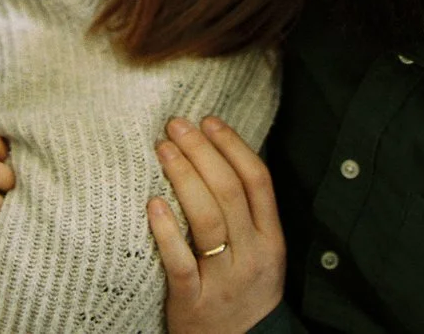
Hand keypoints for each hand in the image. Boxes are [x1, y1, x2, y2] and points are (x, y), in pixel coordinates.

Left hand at [147, 116, 285, 333]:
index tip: (209, 121)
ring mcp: (224, 280)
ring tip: (163, 150)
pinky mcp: (193, 302)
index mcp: (271, 238)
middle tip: (176, 126)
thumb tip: (216, 154)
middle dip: (201, 152)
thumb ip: (246, 212)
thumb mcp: (260, 251)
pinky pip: (180, 261)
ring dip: (183, 178)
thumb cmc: (243, 289)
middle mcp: (252, 256)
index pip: (257, 181)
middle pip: (229, 192)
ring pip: (207, 220)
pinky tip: (152, 203)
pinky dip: (166, 230)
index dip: (233, 145)